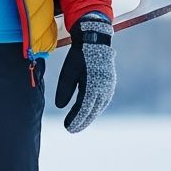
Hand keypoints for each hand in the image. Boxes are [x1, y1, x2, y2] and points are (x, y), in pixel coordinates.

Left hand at [55, 13, 115, 132]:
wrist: (95, 40)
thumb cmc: (79, 55)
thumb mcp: (68, 71)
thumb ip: (65, 89)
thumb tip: (60, 107)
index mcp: (93, 83)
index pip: (84, 107)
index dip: (76, 119)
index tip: (67, 127)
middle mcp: (104, 87)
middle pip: (92, 110)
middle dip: (82, 122)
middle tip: (71, 130)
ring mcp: (109, 86)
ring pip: (99, 107)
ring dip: (89, 117)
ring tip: (78, 125)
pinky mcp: (110, 84)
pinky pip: (102, 101)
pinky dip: (94, 109)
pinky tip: (87, 113)